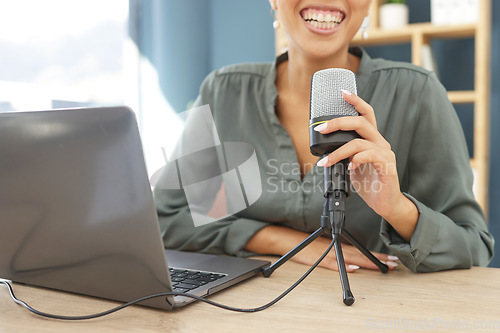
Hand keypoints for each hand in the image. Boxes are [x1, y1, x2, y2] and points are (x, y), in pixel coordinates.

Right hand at [245, 226, 398, 271]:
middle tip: (395, 263)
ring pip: (352, 259)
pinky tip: (354, 269)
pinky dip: (344, 267)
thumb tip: (355, 265)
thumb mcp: (327, 248)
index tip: (392, 259)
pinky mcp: (320, 260)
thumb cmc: (308, 245)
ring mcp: (329, 254)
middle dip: (379, 260)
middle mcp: (337, 249)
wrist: (290, 240)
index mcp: (340, 247)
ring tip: (383, 267)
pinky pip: (334, 264)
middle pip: (362, 256)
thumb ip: (339, 254)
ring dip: (368, 264)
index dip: (377, 256)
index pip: (362, 252)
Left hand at [314, 90, 417, 241]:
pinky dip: (357, 160)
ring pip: (359, 142)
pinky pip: (371, 156)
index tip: (342, 93)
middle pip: (361, 122)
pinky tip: (350, 168)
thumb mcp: (352, 165)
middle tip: (321, 128)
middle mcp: (380, 142)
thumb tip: (323, 151)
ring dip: (338, 151)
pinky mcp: (387, 166)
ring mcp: (385, 153)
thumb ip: (344, 155)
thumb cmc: (369, 182)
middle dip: (338, 122)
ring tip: (326, 162)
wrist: (385, 203)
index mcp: (372, 139)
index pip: (366, 114)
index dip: (356, 101)